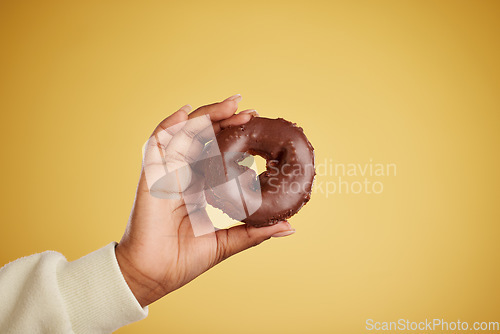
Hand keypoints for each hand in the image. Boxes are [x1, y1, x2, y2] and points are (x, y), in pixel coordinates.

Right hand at [116, 95, 295, 306]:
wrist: (152, 276)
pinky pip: (157, 142)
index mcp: (197, 188)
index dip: (236, 139)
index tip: (257, 128)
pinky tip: (186, 111)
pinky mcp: (151, 175)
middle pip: (203, 138)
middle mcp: (182, 176)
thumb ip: (254, 232)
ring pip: (185, 133)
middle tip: (251, 112)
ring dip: (207, 116)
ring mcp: (166, 173)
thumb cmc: (182, 262)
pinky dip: (170, 124)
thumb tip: (289, 228)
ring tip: (233, 104)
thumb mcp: (226, 243)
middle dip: (226, 121)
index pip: (217, 154)